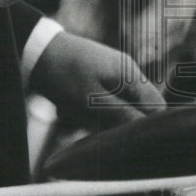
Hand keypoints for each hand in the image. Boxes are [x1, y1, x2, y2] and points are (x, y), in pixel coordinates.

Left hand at [30, 32, 165, 128]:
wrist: (37, 50)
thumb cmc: (63, 74)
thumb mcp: (90, 101)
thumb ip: (121, 115)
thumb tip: (145, 132)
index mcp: (131, 75)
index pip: (157, 108)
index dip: (149, 128)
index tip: (133, 144)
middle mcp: (129, 72)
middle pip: (143, 107)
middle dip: (130, 125)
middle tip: (109, 135)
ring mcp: (116, 73)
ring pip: (127, 105)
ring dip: (114, 119)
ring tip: (90, 121)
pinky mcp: (103, 76)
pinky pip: (113, 99)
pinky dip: (103, 111)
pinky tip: (84, 115)